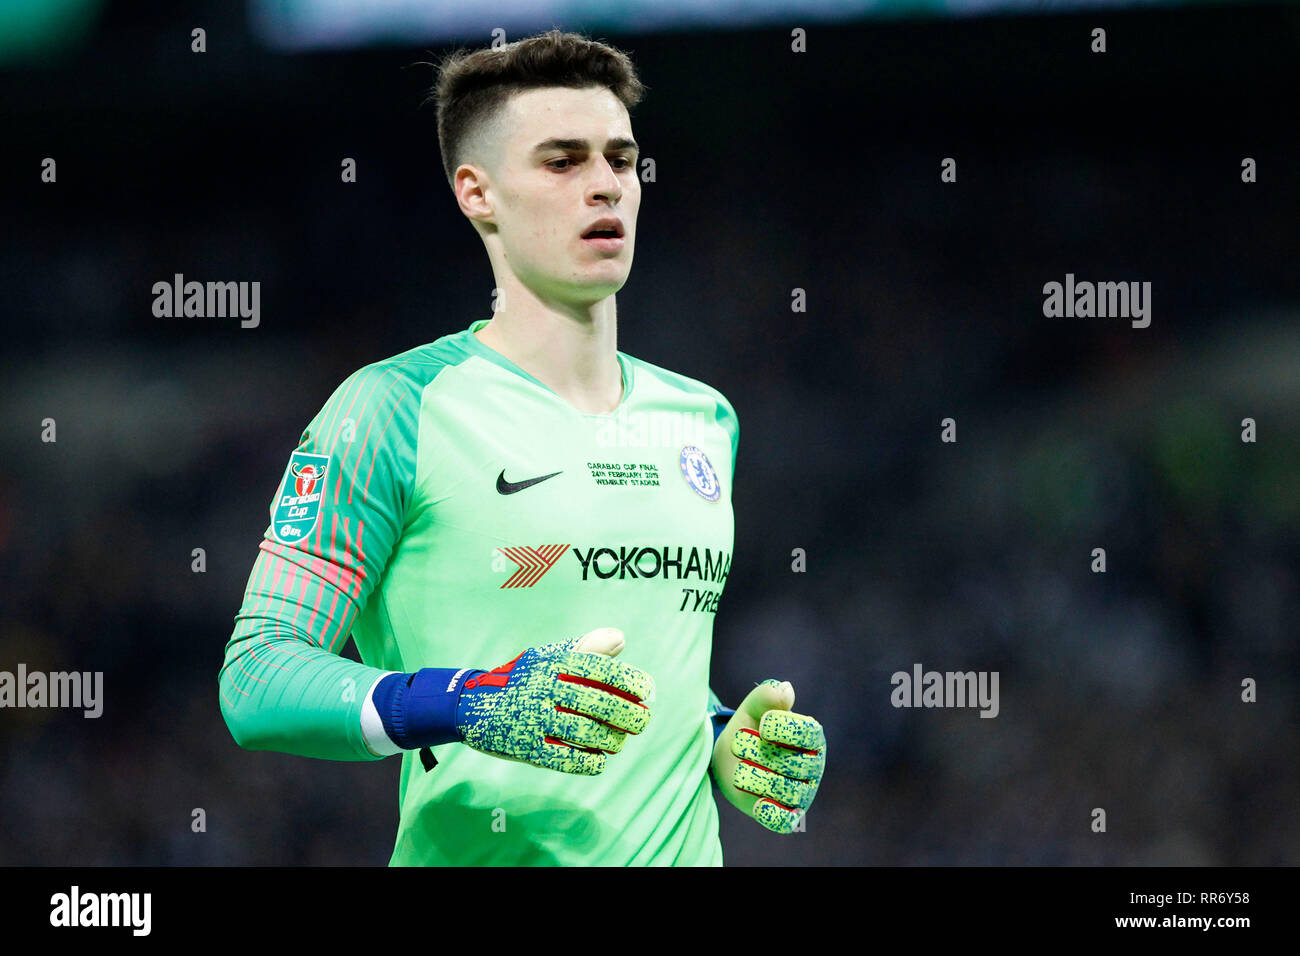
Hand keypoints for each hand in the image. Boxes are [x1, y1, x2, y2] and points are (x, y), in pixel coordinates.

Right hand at [457, 627, 653, 774]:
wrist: (472, 705)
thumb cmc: (522, 679)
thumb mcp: (548, 656)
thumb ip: (586, 648)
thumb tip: (621, 639)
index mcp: (553, 662)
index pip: (603, 669)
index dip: (632, 680)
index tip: (648, 690)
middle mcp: (544, 688)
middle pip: (602, 704)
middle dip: (631, 715)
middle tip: (642, 721)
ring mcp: (534, 719)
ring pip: (589, 733)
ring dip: (613, 740)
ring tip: (619, 741)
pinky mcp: (526, 748)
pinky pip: (568, 759)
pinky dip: (591, 762)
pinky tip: (600, 759)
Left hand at [711, 679, 824, 832]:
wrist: (730, 758)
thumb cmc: (748, 729)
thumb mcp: (752, 708)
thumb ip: (766, 696)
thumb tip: (786, 690)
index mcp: (812, 736)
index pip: (806, 732)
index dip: (780, 728)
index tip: (761, 725)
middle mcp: (813, 766)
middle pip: (789, 762)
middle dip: (754, 750)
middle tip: (740, 743)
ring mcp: (802, 793)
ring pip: (781, 789)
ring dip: (750, 775)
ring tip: (739, 767)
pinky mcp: (787, 817)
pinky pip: (783, 821)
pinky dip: (768, 812)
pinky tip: (755, 801)